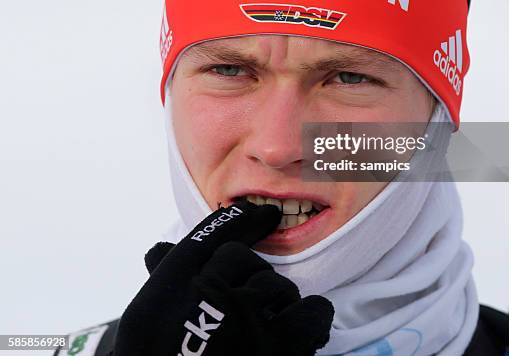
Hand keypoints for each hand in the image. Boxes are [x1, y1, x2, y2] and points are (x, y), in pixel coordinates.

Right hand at [114, 200, 333, 355]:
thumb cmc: (161, 354)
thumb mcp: (148, 320)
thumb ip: (161, 281)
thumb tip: (157, 252)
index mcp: (174, 285)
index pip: (211, 235)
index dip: (240, 220)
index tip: (265, 215)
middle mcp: (209, 293)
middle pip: (246, 260)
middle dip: (250, 280)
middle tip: (245, 312)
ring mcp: (244, 318)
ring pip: (277, 285)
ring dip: (276, 303)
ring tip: (268, 328)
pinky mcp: (275, 346)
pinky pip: (310, 312)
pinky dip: (312, 319)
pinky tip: (305, 330)